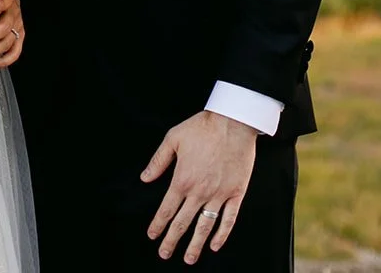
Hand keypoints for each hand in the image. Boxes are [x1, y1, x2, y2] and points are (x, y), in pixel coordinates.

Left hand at [142, 111, 256, 262]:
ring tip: (189, 259)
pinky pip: (229, 219)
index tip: (152, 235)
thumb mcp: (173, 138)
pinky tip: (215, 244)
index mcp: (182, 179)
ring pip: (205, 226)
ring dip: (195, 244)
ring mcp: (219, 194)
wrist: (232, 122)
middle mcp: (199, 191)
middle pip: (183, 222)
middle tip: (164, 253)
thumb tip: (145, 178)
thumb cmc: (202, 127)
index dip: (158, 224)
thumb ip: (158, 161)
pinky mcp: (236, 193)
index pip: (167, 209)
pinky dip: (222, 234)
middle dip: (172, 240)